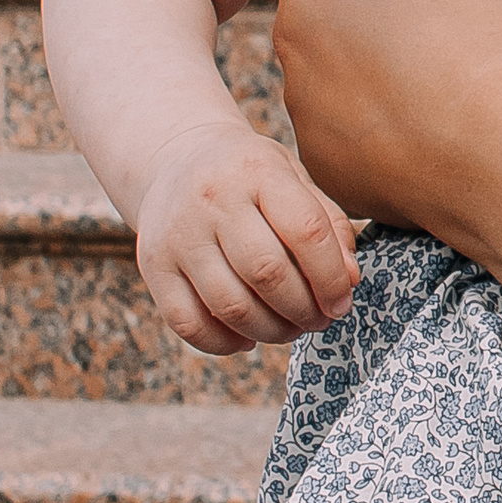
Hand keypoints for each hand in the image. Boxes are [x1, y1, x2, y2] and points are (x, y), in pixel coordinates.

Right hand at [133, 117, 358, 354]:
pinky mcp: (152, 265)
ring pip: (230, 306)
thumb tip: (349, 282)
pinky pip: (189, 323)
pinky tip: (246, 337)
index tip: (341, 303)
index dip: (331, 278)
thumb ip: (329, 227)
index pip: (306, 231)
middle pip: (267, 273)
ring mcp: (177, 234)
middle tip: (317, 320)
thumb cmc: (250, 176)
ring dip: (270, 332)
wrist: (176, 158)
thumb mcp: (294, 179)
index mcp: (257, 170)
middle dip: (303, 310)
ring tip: (288, 330)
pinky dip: (224, 343)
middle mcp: (212, 198)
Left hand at [267, 0, 501, 240]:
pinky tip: (451, 115)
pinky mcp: (335, 164)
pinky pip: (367, 134)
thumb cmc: (472, 1)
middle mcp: (287, 30)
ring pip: (353, 67)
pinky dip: (401, 125)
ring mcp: (308, 105)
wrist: (487, 145)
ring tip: (463, 60)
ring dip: (396, 61)